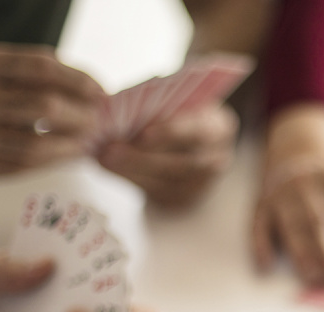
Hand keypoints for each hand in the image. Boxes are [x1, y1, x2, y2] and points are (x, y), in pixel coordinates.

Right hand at [0, 42, 104, 178]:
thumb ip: (34, 71)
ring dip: (71, 146)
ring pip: (36, 145)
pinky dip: (50, 163)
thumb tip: (93, 87)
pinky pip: (21, 168)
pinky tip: (64, 157)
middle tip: (97, 123)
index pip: (42, 67)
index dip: (80, 80)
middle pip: (45, 106)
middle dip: (81, 116)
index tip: (101, 94)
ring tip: (86, 144)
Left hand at [97, 103, 237, 208]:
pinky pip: (156, 193)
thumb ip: (154, 102)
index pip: (199, 132)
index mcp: (220, 128)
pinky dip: (130, 179)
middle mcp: (217, 159)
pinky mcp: (184, 199)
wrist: (190, 137)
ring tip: (103, 158)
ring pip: (166, 182)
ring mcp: (203, 184)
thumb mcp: (174, 101)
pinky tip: (109, 168)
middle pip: (181, 164)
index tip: (141, 132)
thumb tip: (114, 104)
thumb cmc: (177, 111)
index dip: (171, 132)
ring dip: (131, 170)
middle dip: (142, 157)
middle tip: (109, 148)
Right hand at [253, 105, 323, 287]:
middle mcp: (307, 184)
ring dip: (302, 253)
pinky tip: (265, 264)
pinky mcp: (260, 202)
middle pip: (320, 220)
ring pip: (292, 224)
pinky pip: (258, 223)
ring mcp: (281, 192)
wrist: (294, 151)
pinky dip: (260, 244)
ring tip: (313, 278)